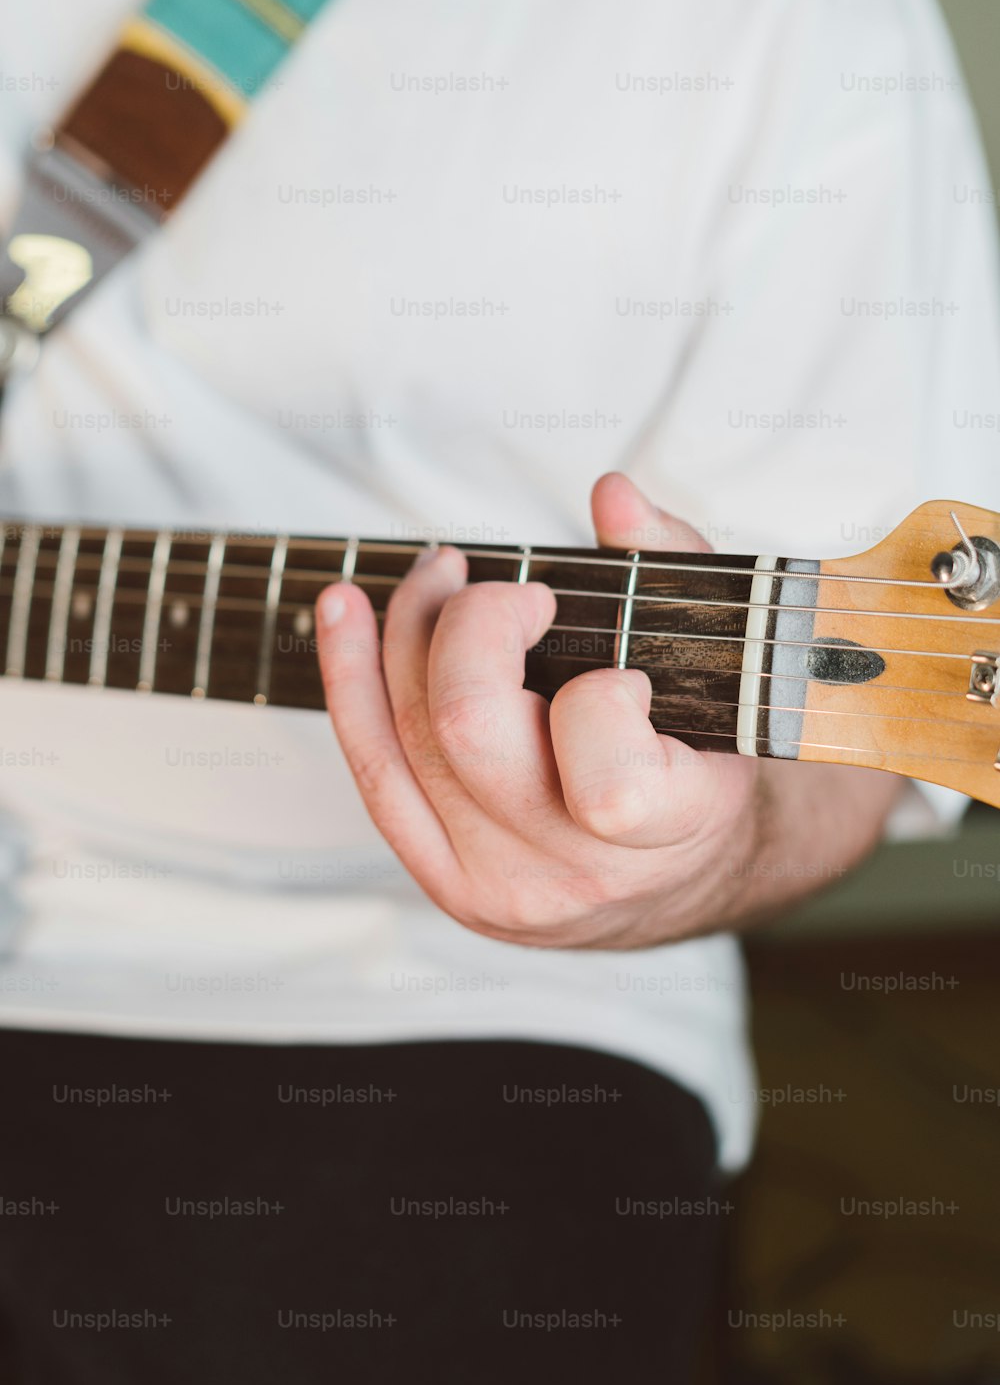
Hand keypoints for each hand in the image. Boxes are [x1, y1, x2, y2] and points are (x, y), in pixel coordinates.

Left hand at [315, 473, 899, 948]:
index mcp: (669, 833)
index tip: (620, 670)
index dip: (604, 700)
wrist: (674, 877)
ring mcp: (496, 887)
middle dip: (476, 624)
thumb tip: (611, 497)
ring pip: (408, 739)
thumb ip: (674, 566)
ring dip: (407, 633)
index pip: (612, 783)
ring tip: (435, 577)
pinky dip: (353, 682)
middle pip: (469, 730)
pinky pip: (374, 773)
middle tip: (515, 594)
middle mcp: (574, 875)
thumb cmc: (700, 754)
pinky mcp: (442, 882)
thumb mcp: (720, 658)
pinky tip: (344, 615)